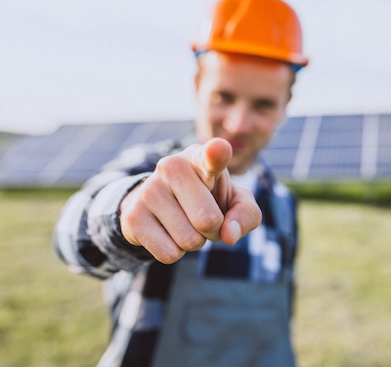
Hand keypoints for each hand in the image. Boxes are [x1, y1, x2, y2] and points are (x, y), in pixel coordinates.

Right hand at [119, 138, 261, 263]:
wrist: (161, 206)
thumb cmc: (210, 200)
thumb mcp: (236, 202)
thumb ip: (246, 215)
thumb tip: (228, 235)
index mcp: (202, 158)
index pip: (211, 155)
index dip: (216, 154)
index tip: (218, 149)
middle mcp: (173, 166)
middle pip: (208, 220)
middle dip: (213, 231)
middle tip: (204, 219)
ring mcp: (149, 189)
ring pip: (189, 240)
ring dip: (194, 242)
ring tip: (186, 223)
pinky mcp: (132, 215)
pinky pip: (169, 254)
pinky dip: (176, 252)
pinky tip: (168, 233)